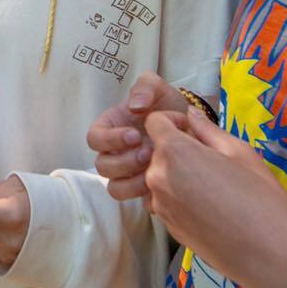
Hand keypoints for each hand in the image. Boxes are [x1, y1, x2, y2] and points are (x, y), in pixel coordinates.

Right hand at [87, 72, 191, 201]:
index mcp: (110, 127)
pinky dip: (145, 193)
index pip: (94, 138)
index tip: (134, 135)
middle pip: (102, 166)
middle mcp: (113, 152)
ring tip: (154, 169)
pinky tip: (162, 182)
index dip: (110, 139)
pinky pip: (133, 199)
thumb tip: (135, 105)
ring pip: (114, 187)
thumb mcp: (158, 87)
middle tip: (148, 153)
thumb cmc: (168, 104)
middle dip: (124, 161)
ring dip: (131, 182)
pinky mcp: (141, 187)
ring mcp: (126, 172)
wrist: (192, 126)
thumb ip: (145, 88)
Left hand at [142, 107, 286, 287]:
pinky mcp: (168, 228)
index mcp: (174, 153)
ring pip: (161, 178)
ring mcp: (160, 206)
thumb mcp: (239, 152)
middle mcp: (158, 178)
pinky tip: (210, 207)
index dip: (171, 120)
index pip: (154, 123)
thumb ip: (208, 130)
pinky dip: (180, 198)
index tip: (192, 130)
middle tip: (211, 159)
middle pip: (157, 152)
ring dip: (178, 175)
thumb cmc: (260, 196)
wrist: (269, 252)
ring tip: (212, 186)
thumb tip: (191, 115)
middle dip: (178, 149)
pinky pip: (167, 202)